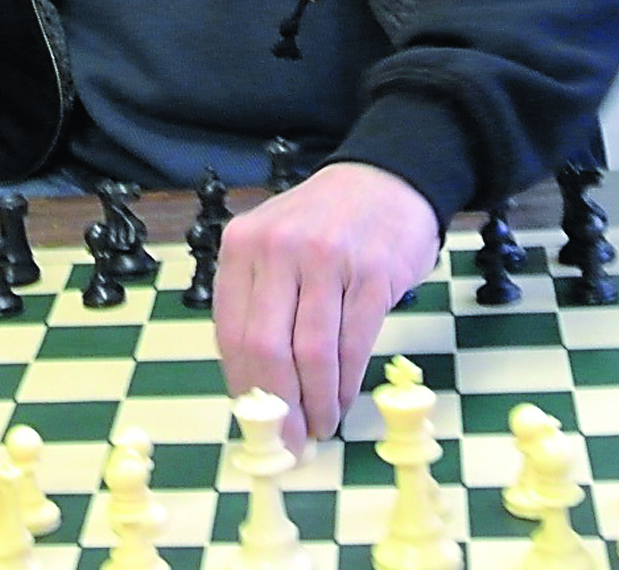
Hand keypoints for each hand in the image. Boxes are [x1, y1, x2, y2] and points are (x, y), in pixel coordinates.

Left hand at [213, 162, 439, 451]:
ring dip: (316, 402)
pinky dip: (346, 384)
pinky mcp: (371, 273)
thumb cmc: (325, 222)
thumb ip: (259, 301)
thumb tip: (253, 387)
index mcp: (244, 243)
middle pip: (267, 347)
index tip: (254, 422)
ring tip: (319, 425)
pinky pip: (353, 344)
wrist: (387, 178)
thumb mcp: (275, 243)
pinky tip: (343, 400)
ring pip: (312, 352)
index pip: (231, 331)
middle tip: (288, 441)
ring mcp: (327, 259)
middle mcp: (280, 247)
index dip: (243, 387)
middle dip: (277, 407)